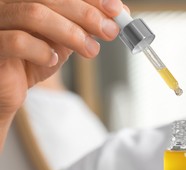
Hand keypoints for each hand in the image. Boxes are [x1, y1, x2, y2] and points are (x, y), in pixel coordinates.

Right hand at [0, 0, 122, 147]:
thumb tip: (119, 13)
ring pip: (34, 14)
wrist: (6, 89)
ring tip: (91, 50)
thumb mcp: (64, 40)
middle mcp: (9, 3)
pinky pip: (17, 41)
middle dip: (86, 14)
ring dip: (71, 33)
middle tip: (110, 31)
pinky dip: (42, 51)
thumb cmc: (33, 60)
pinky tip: (53, 60)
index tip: (116, 9)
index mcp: (28, 0)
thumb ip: (86, 26)